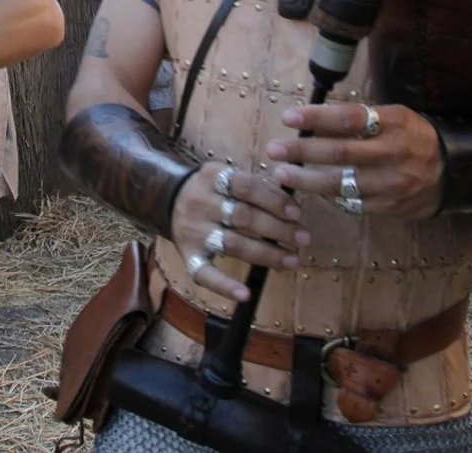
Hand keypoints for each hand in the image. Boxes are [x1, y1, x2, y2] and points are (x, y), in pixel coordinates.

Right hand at [170, 163, 308, 302]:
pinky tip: (245, 294)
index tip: (297, 214)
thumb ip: (258, 186)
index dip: (274, 200)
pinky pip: (204, 274)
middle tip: (303, 238)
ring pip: (232, 244)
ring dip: (265, 255)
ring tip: (292, 261)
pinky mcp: (187, 255)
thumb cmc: (213, 190)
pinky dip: (224, 286)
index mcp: (213, 177)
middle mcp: (200, 203)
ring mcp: (193, 231)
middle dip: (277, 229)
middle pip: (243, 216)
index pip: (246, 186)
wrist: (169, 199)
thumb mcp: (229, 176)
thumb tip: (292, 205)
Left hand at [266, 104, 442, 219]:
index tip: (288, 117)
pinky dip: (328, 196)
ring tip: (282, 174)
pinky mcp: (389, 207)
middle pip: (339, 153)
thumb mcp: (393, 116)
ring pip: (341, 184)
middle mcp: (394, 153)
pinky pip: (351, 203)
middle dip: (301, 151)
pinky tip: (311, 190)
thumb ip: (358, 119)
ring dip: (306, 180)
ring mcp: (392, 183)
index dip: (316, 117)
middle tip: (274, 149)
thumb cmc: (412, 136)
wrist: (452, 171)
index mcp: (394, 123)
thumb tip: (312, 119)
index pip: (349, 118)